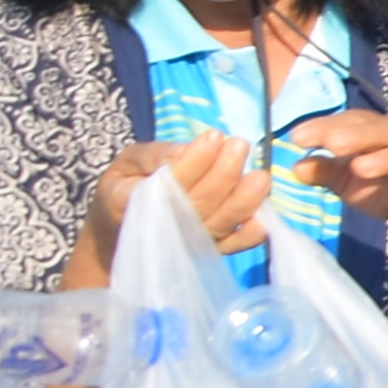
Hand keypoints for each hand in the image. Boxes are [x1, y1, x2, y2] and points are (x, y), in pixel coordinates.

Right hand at [70, 132, 270, 279]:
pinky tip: (263, 221)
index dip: (194, 161)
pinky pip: (231, 246)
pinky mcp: (210, 250)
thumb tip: (186, 150)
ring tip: (260, 177)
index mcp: (132, 200)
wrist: (124, 231)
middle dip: (223, 173)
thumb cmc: (128, 187)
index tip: (214, 137)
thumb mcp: (128, 163)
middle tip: (240, 145)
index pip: (169, 181)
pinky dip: (248, 237)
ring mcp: (190, 240)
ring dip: (243, 201)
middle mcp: (164, 225)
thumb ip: (154, 156)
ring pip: (220, 223)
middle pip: (200, 202)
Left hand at [285, 108, 387, 258]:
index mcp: (379, 133)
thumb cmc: (383, 189)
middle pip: (382, 131)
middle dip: (356, 136)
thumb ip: (325, 172)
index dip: (327, 126)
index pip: (353, 121)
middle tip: (331, 144)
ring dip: (384, 160)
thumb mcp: (348, 181)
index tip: (297, 137)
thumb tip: (297, 167)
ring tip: (360, 168)